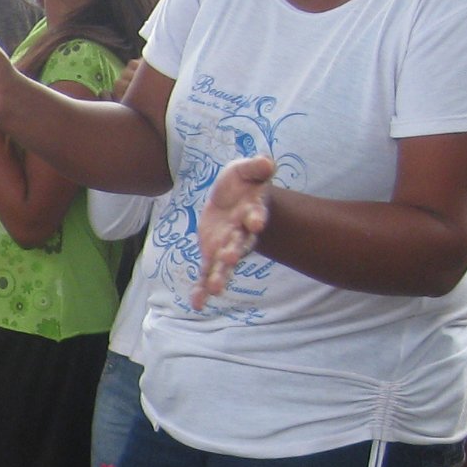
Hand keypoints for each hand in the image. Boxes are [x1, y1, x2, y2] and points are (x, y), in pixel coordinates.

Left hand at [192, 155, 273, 309]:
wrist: (231, 197)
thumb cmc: (241, 183)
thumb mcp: (245, 169)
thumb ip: (256, 167)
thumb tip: (268, 162)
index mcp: (251, 211)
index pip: (254, 215)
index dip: (255, 218)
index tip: (255, 222)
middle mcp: (241, 233)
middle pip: (239, 244)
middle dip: (234, 251)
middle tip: (230, 258)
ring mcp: (226, 246)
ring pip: (223, 264)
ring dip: (220, 276)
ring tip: (216, 290)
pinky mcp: (211, 254)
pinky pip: (206, 273)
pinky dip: (202, 289)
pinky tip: (198, 304)